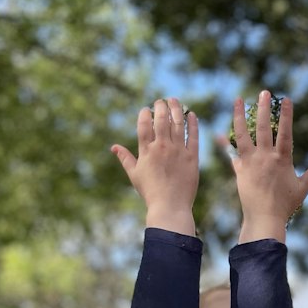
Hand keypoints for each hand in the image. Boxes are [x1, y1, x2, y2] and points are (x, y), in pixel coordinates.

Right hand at [110, 98, 198, 223]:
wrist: (170, 207)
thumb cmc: (150, 192)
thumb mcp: (135, 175)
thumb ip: (125, 158)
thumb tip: (113, 147)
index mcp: (146, 151)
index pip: (144, 124)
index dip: (145, 113)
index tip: (147, 109)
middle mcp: (162, 147)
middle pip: (161, 119)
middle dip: (161, 106)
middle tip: (162, 101)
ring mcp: (178, 151)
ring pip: (178, 124)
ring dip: (177, 109)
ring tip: (175, 101)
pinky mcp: (192, 157)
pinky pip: (194, 136)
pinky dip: (193, 124)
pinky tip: (192, 115)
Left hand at [221, 91, 307, 229]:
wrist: (264, 218)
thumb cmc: (285, 205)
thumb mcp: (302, 188)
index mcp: (282, 159)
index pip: (285, 132)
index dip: (286, 115)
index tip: (286, 99)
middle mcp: (266, 157)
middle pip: (264, 128)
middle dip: (263, 108)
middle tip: (263, 92)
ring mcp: (251, 162)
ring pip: (243, 134)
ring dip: (239, 116)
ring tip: (237, 100)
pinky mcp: (240, 170)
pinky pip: (231, 153)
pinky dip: (224, 143)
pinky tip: (217, 133)